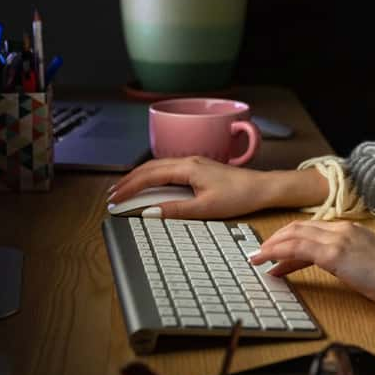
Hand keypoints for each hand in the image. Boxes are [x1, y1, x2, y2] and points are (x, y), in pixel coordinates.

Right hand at [108, 156, 271, 218]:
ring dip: (139, 177)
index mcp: (187, 168)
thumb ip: (176, 210)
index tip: (114, 199)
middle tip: (112, 195)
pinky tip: (149, 184)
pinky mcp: (198, 167)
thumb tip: (150, 213)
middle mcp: (188, 161)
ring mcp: (193, 163)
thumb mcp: (206, 209)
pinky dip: (152, 176)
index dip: (129, 188)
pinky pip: (168, 169)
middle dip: (128, 181)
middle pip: (149, 168)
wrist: (262, 188)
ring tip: (124, 189)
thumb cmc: (238, 196)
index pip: (149, 176)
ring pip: (158, 166)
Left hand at [249, 220, 374, 314]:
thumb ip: (350, 260)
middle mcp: (343, 229)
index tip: (275, 254)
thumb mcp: (369, 265)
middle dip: (275, 240)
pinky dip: (279, 252)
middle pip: (299, 228)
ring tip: (256, 258)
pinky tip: (268, 261)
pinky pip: (298, 248)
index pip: (312, 230)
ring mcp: (339, 239)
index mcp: (352, 230)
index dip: (290, 240)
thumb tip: (333, 267)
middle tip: (258, 254)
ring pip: (295, 235)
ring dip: (272, 246)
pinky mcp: (336, 254)